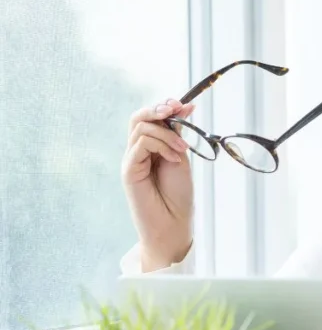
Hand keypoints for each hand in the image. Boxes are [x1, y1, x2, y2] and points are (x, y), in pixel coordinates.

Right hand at [121, 98, 196, 269]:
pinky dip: (161, 146)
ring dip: (167, 133)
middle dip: (158, 109)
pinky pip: (140, 145)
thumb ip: (177, 134)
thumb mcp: (180, 157)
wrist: (173, 224)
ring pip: (141, 128)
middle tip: (176, 110)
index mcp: (150, 147)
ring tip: (183, 150)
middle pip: (137, 118)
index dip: (165, 107)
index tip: (185, 104)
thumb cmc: (178, 195)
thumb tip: (185, 106)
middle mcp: (137, 152)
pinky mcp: (128, 171)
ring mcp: (131, 161)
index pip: (149, 118)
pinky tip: (175, 159)